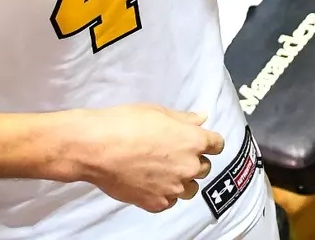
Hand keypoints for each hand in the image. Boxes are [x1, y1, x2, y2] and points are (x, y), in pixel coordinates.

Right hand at [59, 105, 225, 212]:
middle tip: (173, 155)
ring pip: (190, 189)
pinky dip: (164, 194)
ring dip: (182, 181)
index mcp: (193, 141)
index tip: (200, 142)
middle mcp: (189, 166)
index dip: (209, 142)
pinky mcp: (156, 203)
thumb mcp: (159, 112)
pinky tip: (150, 183)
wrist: (96, 148)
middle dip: (194, 161)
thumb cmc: (125, 124)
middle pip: (205, 168)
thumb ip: (185, 119)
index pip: (217, 144)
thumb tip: (201, 118)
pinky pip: (170, 202)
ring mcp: (173, 187)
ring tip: (162, 172)